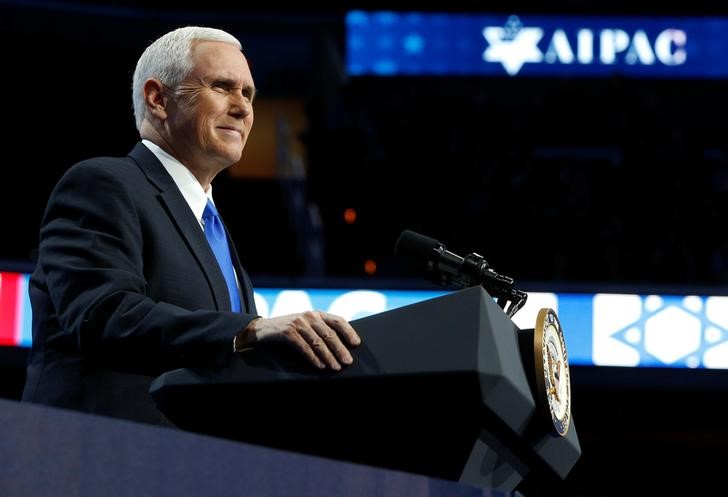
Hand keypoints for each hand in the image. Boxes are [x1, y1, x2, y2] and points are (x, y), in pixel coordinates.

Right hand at [239, 311, 360, 369]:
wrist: (261, 329)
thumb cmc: (287, 330)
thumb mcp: (305, 326)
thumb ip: (320, 331)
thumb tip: (340, 347)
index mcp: (316, 314)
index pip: (337, 320)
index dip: (349, 332)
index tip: (356, 344)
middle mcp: (309, 316)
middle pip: (329, 334)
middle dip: (340, 349)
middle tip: (348, 361)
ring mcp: (298, 323)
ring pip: (318, 342)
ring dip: (328, 356)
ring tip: (336, 367)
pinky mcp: (288, 332)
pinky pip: (304, 347)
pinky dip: (313, 358)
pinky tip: (320, 366)